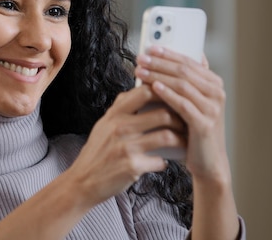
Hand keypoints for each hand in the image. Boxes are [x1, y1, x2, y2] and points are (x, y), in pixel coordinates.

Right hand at [65, 84, 186, 205]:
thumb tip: (142, 91)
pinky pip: (160, 161)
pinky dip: (165, 162)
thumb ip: (122, 108)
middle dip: (180, 118)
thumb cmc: (97, 152)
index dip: (165, 92)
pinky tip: (164, 162)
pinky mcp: (132, 166)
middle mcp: (120, 127)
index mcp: (115, 114)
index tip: (175, 98)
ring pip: (167, 137)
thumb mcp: (104, 124)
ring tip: (183, 142)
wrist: (83, 181)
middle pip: (163, 113)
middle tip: (187, 122)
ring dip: (181, 140)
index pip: (146, 92)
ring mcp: (127, 147)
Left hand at [134, 46, 231, 182]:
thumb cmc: (195, 131)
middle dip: (160, 62)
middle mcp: (217, 93)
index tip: (150, 48)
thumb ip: (186, 82)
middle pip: (184, 71)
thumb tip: (169, 59)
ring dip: (158, 76)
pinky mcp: (205, 124)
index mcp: (214, 84)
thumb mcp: (193, 103)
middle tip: (141, 58)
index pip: (189, 61)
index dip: (168, 53)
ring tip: (141, 71)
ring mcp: (213, 108)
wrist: (208, 162)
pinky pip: (183, 104)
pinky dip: (167, 94)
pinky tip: (153, 88)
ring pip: (182, 85)